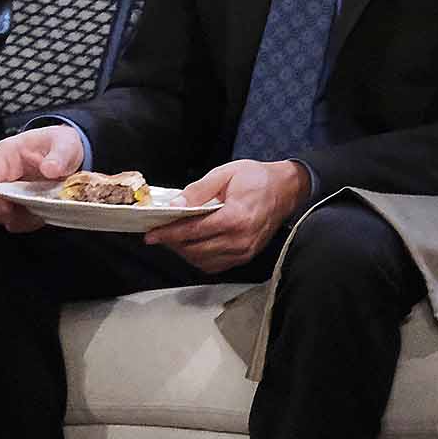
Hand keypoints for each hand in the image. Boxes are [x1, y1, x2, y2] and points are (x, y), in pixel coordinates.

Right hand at [0, 125, 87, 232]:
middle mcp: (3, 173)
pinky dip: (26, 222)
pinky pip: (15, 220)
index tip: (7, 207)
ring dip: (18, 219)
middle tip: (30, 213)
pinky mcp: (18, 203)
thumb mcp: (65, 143)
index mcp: (7, 154)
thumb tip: (50, 169)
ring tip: (40, 212)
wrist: (69, 152)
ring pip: (2, 213)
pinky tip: (41, 215)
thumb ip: (59, 156)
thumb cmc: (60, 143)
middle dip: (6, 212)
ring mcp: (9, 190)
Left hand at [146, 159, 307, 272]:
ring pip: (203, 261)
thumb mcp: (225, 174)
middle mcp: (241, 239)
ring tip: (174, 238)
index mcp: (236, 217)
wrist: (286, 188)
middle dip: (173, 243)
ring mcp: (245, 250)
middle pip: (195, 250)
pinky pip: (216, 265)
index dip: (169, 234)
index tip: (151, 234)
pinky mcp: (246, 255)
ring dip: (184, 252)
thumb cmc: (257, 178)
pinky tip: (192, 245)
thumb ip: (198, 191)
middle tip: (159, 233)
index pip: (193, 231)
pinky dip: (200, 258)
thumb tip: (175, 205)